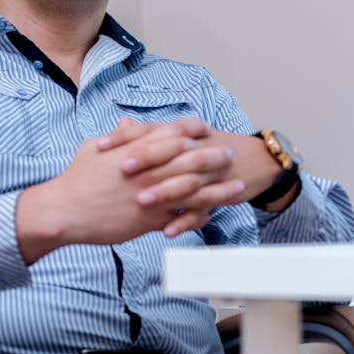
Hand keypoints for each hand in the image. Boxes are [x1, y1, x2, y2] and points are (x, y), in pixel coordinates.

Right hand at [15, 118, 244, 262]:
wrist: (65, 212)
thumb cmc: (77, 179)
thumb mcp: (94, 148)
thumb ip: (117, 137)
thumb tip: (128, 124)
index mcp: (137, 149)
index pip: (173, 132)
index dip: (193, 129)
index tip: (206, 129)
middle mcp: (149, 171)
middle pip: (192, 159)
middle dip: (214, 156)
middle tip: (229, 155)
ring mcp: (152, 196)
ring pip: (195, 190)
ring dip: (218, 187)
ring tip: (237, 186)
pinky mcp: (150, 220)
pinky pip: (182, 217)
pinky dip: (200, 214)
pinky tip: (213, 213)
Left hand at [116, 125, 296, 213]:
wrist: (254, 160)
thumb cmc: (209, 148)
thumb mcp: (180, 137)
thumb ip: (149, 132)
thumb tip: (120, 123)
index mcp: (181, 133)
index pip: (150, 129)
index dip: (125, 136)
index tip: (100, 146)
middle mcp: (194, 148)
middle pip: (169, 149)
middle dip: (145, 159)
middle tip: (121, 170)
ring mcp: (209, 171)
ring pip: (185, 180)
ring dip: (163, 191)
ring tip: (140, 203)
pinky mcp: (220, 192)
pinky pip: (203, 207)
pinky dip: (185, 220)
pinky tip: (166, 230)